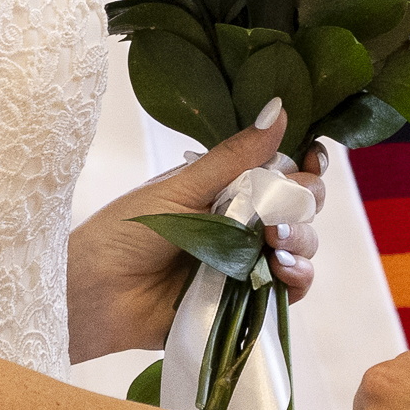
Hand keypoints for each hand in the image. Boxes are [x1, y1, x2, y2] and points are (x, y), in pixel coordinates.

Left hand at [70, 105, 325, 365]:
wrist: (97, 293)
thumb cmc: (127, 231)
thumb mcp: (182, 187)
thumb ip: (236, 157)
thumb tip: (280, 109)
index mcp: (229, 187)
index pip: (284, 171)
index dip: (305, 166)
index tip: (312, 160)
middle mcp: (244, 223)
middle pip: (302, 206)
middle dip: (303, 203)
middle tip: (281, 211)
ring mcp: (248, 262)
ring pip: (302, 245)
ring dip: (302, 240)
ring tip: (276, 242)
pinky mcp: (246, 300)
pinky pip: (289, 289)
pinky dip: (297, 278)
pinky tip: (283, 270)